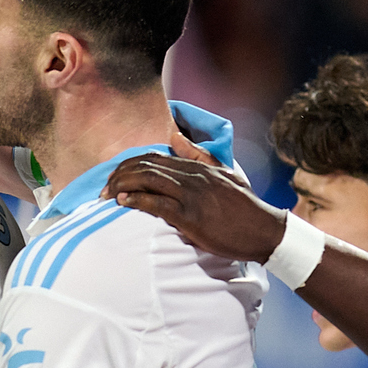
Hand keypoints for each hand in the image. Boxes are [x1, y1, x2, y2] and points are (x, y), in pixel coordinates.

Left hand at [104, 153, 284, 261]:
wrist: (265, 230)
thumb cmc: (244, 207)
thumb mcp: (225, 173)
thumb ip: (199, 155)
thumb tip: (176, 136)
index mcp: (197, 167)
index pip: (153, 157)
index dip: (128, 165)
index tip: (114, 177)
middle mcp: (192, 176)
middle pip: (145, 165)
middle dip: (119, 175)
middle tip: (103, 188)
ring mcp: (191, 195)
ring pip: (147, 180)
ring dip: (121, 186)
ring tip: (106, 195)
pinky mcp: (190, 216)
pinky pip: (156, 203)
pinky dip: (136, 200)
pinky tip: (122, 202)